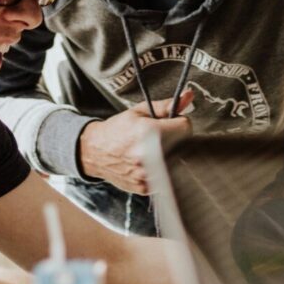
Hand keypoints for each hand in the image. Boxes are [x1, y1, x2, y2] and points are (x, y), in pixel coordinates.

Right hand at [78, 91, 192, 193]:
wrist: (95, 151)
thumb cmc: (116, 130)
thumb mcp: (139, 111)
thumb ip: (166, 106)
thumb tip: (188, 96)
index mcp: (149, 133)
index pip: (186, 127)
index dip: (178, 123)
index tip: (169, 124)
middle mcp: (149, 156)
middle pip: (183, 146)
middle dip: (174, 140)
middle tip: (158, 138)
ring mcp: (147, 174)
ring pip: (176, 163)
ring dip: (168, 156)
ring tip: (151, 151)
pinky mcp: (146, 187)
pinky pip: (165, 177)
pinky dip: (160, 170)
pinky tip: (147, 164)